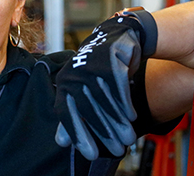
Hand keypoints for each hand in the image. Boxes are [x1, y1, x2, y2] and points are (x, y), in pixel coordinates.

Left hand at [54, 16, 153, 159]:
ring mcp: (91, 65)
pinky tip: (132, 117)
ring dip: (117, 121)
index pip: (65, 112)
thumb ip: (72, 114)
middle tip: (115, 149)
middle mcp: (73, 73)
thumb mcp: (82, 91)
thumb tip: (61, 141)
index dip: (76, 134)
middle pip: (87, 108)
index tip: (90, 153)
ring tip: (128, 138)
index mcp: (63, 83)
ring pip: (104, 99)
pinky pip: (118, 86)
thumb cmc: (97, 71)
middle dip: (103, 132)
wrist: (114, 39)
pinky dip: (125, 103)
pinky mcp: (109, 58)